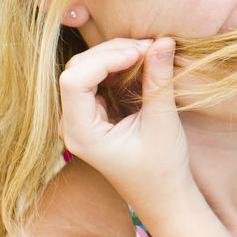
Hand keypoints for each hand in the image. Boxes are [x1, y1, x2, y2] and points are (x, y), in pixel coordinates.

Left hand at [60, 37, 194, 223]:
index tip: (142, 52)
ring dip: (114, 55)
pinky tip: (140, 62)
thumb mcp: (162, 123)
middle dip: (111, 52)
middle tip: (150, 47)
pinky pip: (95, 78)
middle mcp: (72, 125)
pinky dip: (117, 65)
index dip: (105, 58)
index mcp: (81, 134)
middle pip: (77, 69)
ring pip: (85, 69)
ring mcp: (80, 118)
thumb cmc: (162, 169)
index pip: (74, 80)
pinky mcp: (93, 113)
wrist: (163, 196)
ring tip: (149, 52)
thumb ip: (158, 81)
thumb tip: (163, 40)